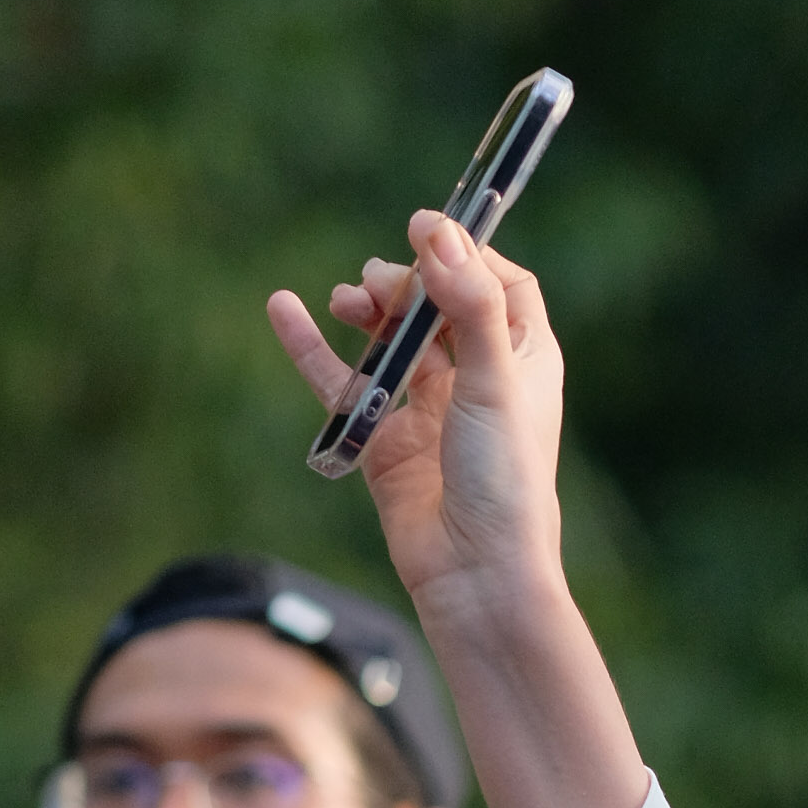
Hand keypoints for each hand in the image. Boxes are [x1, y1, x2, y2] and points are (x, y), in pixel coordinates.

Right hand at [267, 217, 565, 639]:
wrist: (476, 577)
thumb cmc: (503, 484)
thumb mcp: (496, 383)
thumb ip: (472, 306)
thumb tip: (438, 232)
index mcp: (524, 363)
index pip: (501, 285)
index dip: (465, 252)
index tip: (425, 230)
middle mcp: (480, 382)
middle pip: (437, 305)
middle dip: (405, 283)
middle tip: (378, 286)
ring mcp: (430, 411)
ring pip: (391, 339)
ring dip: (366, 311)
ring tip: (345, 302)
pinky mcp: (387, 441)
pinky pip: (344, 383)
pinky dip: (313, 348)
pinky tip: (283, 309)